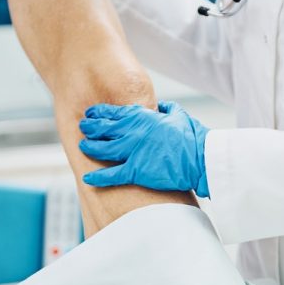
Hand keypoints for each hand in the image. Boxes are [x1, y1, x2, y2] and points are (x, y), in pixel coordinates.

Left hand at [78, 100, 209, 195]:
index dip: (99, 113)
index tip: (91, 114)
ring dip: (90, 148)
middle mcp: (134, 132)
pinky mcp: (136, 171)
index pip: (113, 113)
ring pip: (102, 149)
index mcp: (143, 117)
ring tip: (82, 147)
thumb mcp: (180, 116)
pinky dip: (98, 177)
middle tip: (82, 128)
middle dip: (90, 128)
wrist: (201, 160)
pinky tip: (87, 178)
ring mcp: (133, 151)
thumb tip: (161, 106)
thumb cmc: (194, 138)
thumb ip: (167, 108)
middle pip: (103, 129)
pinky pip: (111, 175)